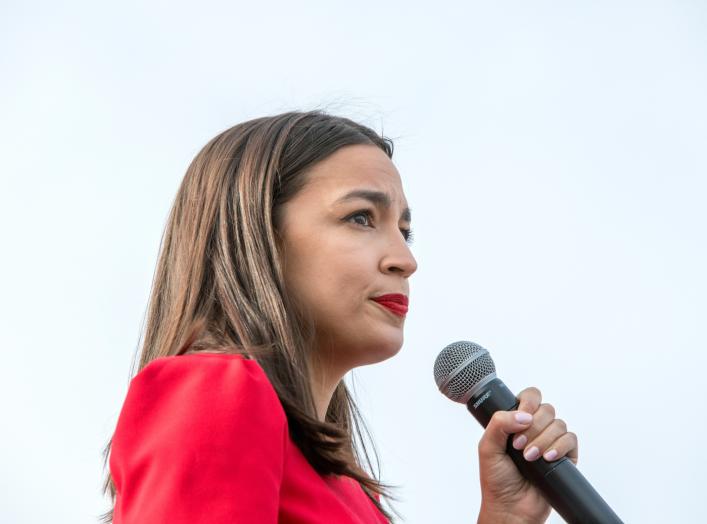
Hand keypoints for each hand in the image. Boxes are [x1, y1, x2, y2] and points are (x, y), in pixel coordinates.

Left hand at [476, 387, 578, 523]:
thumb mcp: (487, 447)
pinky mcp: (565, 457)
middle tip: (519, 446)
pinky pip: (571, 440)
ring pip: (558, 424)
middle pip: (546, 409)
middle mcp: (535, 429)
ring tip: (529, 458)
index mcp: (516, 421)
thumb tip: (524, 414)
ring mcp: (550, 442)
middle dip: (533, 426)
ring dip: (543, 440)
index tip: (522, 415)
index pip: (530, 397)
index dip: (528, 401)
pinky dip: (559, 446)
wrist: (511, 508)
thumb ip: (499, 423)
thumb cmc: (497, 480)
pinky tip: (548, 458)